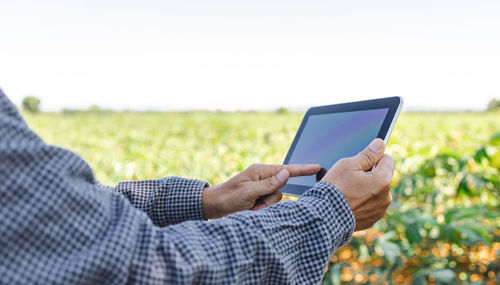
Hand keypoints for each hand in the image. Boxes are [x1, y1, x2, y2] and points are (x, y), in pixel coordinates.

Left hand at [202, 163, 320, 218]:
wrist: (213, 206)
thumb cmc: (227, 197)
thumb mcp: (248, 191)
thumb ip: (268, 184)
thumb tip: (286, 173)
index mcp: (260, 171)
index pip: (286, 170)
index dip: (302, 169)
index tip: (317, 167)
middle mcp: (263, 178)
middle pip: (280, 189)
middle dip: (269, 200)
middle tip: (254, 204)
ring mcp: (261, 188)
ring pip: (275, 199)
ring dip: (263, 207)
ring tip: (248, 208)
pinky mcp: (259, 197)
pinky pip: (269, 205)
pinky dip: (260, 210)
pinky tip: (249, 210)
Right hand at [321, 138, 394, 230]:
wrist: (324, 218)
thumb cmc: (335, 189)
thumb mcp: (348, 165)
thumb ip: (367, 154)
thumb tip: (380, 144)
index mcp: (383, 181)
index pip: (388, 159)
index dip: (374, 157)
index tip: (362, 160)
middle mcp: (386, 197)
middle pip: (382, 177)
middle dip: (370, 174)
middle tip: (350, 177)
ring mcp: (379, 211)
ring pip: (376, 192)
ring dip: (366, 189)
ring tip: (348, 191)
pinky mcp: (371, 220)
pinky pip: (370, 206)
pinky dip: (362, 202)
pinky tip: (348, 202)